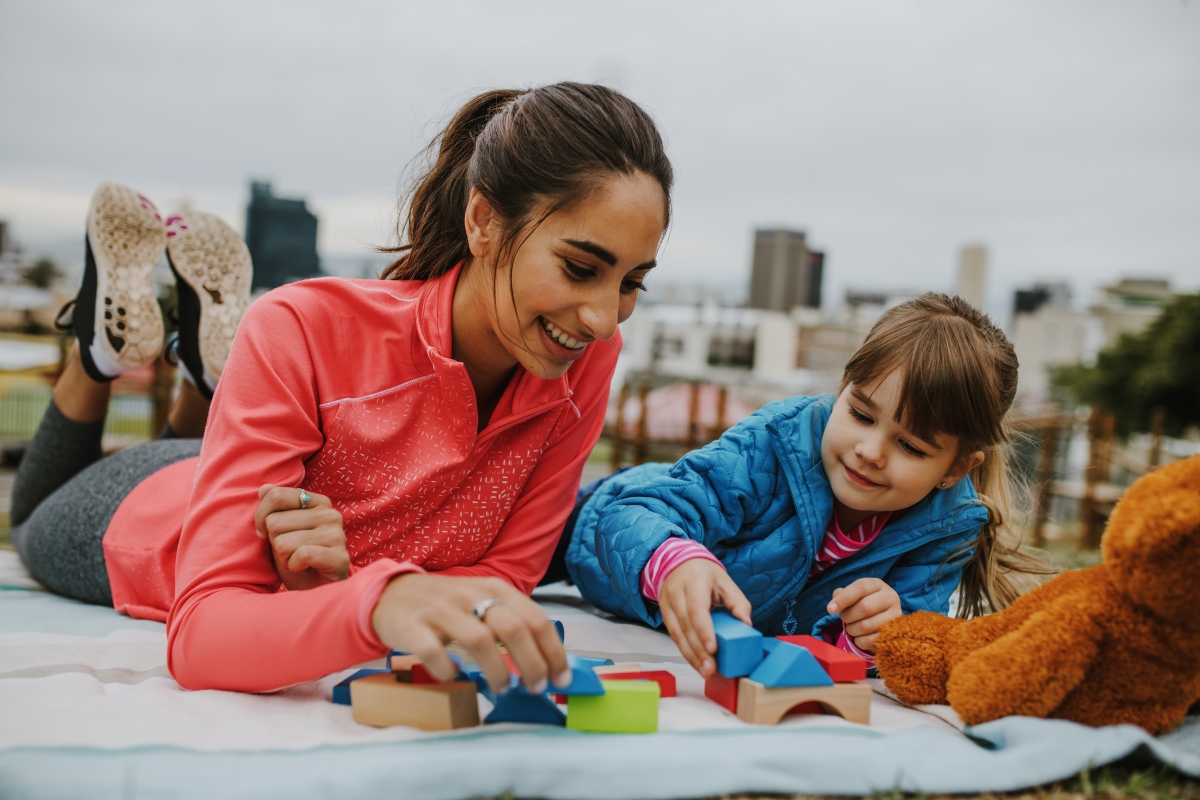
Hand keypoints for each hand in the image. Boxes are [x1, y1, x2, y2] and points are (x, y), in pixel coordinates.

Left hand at [254, 485, 349, 590]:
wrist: (315, 591)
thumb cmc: (295, 558)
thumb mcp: (279, 531)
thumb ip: (273, 508)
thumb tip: (263, 488)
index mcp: (317, 501)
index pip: (275, 495)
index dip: (260, 517)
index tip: (264, 533)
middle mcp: (331, 513)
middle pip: (274, 522)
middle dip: (274, 542)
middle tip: (290, 552)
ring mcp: (338, 534)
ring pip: (284, 541)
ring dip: (284, 558)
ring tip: (297, 562)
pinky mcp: (340, 556)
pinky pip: (301, 555)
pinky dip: (294, 567)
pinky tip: (304, 569)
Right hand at [371, 573, 570, 694]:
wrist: (391, 594)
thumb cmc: (447, 606)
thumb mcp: (481, 603)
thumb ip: (511, 623)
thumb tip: (548, 661)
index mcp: (493, 588)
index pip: (535, 618)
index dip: (553, 651)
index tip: (561, 677)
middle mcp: (470, 594)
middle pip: (513, 629)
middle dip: (532, 664)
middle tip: (535, 688)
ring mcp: (440, 609)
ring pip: (480, 640)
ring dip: (498, 671)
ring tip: (503, 687)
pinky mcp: (412, 626)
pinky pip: (434, 651)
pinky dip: (449, 670)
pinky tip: (455, 675)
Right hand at [658, 558, 752, 677]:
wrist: (677, 563)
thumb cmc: (704, 574)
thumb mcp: (725, 581)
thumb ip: (738, 602)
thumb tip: (747, 625)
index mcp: (694, 582)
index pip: (696, 608)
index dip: (703, 630)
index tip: (713, 649)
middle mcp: (677, 593)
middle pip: (686, 625)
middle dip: (698, 650)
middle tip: (711, 669)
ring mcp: (667, 605)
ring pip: (677, 634)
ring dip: (691, 656)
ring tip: (705, 671)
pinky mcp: (665, 615)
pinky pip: (674, 636)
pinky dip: (686, 652)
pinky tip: (697, 663)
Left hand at [827, 578, 901, 652]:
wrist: (884, 622)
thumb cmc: (864, 604)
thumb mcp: (854, 596)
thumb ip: (842, 595)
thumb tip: (834, 603)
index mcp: (878, 585)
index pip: (860, 588)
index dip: (843, 598)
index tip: (830, 609)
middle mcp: (891, 598)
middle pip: (864, 607)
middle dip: (848, 616)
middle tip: (844, 619)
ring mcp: (895, 617)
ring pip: (867, 625)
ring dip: (852, 629)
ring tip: (852, 628)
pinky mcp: (894, 634)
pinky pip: (871, 641)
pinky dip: (860, 641)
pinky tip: (860, 637)